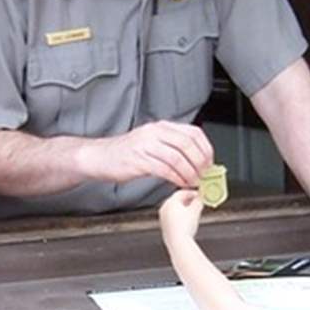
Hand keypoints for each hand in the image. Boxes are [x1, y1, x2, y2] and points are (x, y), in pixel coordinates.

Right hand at [86, 119, 214, 188]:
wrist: (99, 157)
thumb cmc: (126, 153)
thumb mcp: (152, 143)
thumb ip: (172, 147)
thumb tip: (195, 160)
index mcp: (162, 127)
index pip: (193, 133)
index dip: (206, 149)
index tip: (210, 163)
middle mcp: (155, 132)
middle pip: (188, 144)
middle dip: (201, 162)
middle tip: (205, 175)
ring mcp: (146, 145)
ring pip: (178, 157)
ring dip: (190, 173)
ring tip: (194, 182)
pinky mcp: (139, 160)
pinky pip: (165, 169)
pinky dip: (176, 178)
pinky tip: (180, 183)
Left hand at [158, 188, 203, 243]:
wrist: (178, 242)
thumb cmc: (185, 226)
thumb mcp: (195, 211)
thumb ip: (199, 202)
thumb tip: (201, 198)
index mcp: (170, 202)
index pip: (181, 193)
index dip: (192, 193)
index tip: (199, 195)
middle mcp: (164, 208)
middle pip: (177, 201)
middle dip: (188, 201)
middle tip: (197, 203)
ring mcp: (163, 218)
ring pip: (174, 210)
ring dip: (184, 209)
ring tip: (194, 212)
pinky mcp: (164, 226)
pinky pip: (172, 218)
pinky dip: (180, 217)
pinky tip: (187, 222)